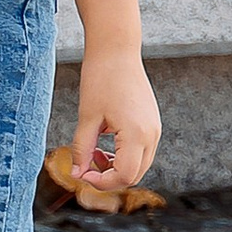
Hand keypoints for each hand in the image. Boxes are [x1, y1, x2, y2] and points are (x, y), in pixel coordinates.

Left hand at [70, 49, 159, 188]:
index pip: (124, 176)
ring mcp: (155, 128)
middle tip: (85, 164)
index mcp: (136, 134)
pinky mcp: (152, 122)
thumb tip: (76, 173)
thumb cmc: (100, 78)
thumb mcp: (87, 117)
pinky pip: (141, 151)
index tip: (82, 172)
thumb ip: (82, 148)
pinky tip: (105, 142)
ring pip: (140, 165)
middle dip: (109, 177)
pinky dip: (124, 155)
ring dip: (117, 167)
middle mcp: (151, 134)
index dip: (101, 182)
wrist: (117, 49)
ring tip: (94, 151)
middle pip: (135, 175)